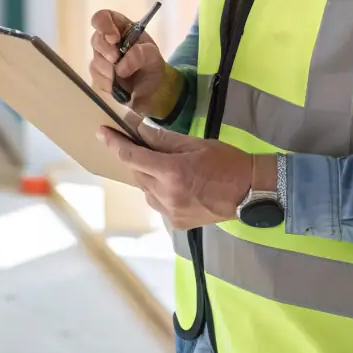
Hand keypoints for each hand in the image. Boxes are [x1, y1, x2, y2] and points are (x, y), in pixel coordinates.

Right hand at [90, 9, 180, 117]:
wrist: (150, 88)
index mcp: (120, 27)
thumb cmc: (150, 65)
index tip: (114, 39)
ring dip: (112, 71)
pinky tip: (119, 85)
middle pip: (96, 40)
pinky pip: (97, 78)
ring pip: (96, 61)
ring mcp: (100, 57)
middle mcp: (107, 40)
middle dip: (109, 53)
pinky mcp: (97, 75)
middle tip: (119, 61)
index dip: (104, 25)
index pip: (103, 17)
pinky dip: (109, 84)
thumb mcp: (153, 55)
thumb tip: (120, 67)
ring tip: (125, 76)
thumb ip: (140, 54)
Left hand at [98, 126, 261, 229]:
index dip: (114, 143)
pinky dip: (159, 192)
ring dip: (148, 176)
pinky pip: (157, 203)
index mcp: (172, 172)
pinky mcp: (177, 223)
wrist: (251, 192)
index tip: (101, 132)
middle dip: (137, 159)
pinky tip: (176, 185)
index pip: (132, 156)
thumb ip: (163, 139)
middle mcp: (167, 195)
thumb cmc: (226, 162)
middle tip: (143, 146)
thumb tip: (138, 129)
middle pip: (137, 173)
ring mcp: (171, 213)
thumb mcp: (194, 144)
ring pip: (145, 190)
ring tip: (168, 167)